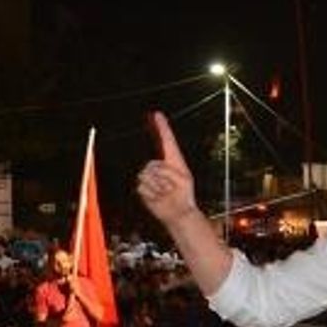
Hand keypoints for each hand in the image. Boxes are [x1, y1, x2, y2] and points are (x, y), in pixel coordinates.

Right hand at [137, 112, 200, 229]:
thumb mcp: (184, 179)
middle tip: (172, 187)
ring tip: (166, 192)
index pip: (167, 140)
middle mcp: (159, 166)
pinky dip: (153, 194)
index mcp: (173, 160)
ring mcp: (149, 176)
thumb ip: (171, 171)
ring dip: (160, 186)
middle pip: (153, 164)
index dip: (162, 127)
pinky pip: (143, 186)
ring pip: (147, 175)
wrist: (179, 211)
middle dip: (164, 177)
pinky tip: (159, 197)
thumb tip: (153, 171)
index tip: (157, 114)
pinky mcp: (142, 188)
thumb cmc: (184, 195)